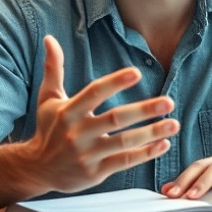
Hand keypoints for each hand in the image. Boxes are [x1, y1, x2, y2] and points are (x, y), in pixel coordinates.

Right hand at [26, 35, 179, 193]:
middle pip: (115, 119)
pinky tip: (163, 144)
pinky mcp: (95, 172)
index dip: (115, 82)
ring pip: (124, 143)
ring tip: (174, 124)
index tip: (136, 73)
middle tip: (169, 101)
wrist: (37, 169)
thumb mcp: (47, 99)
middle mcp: (78, 133)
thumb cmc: (48, 129)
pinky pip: (124, 162)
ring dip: (152, 133)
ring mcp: (87, 155)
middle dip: (144, 110)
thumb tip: (50, 38)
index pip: (94, 93)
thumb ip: (53, 68)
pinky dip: (145, 154)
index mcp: (68, 112)